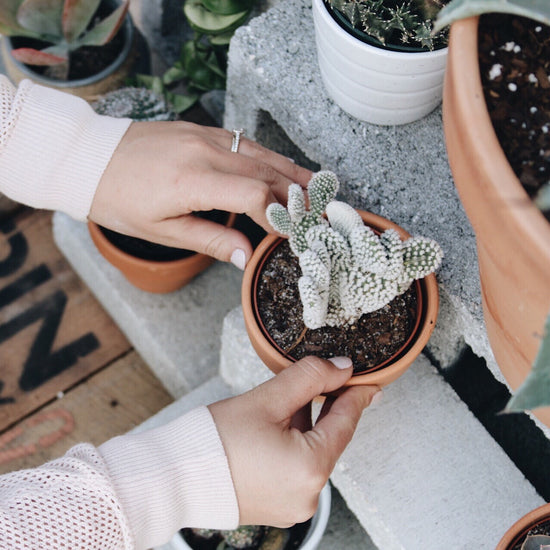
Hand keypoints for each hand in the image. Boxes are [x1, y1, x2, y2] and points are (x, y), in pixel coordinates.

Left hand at [89, 122, 311, 267]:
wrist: (89, 158)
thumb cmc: (120, 199)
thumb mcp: (163, 231)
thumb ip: (211, 241)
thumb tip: (248, 256)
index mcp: (193, 181)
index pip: (256, 194)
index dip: (280, 215)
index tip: (293, 233)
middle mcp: (205, 151)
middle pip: (267, 171)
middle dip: (297, 193)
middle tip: (320, 211)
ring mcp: (204, 135)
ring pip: (261, 153)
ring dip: (291, 171)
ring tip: (317, 187)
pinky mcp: (201, 130)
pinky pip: (246, 142)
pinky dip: (269, 157)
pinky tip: (282, 168)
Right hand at [208, 356, 380, 526]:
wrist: (175, 476)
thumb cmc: (216, 440)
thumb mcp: (268, 399)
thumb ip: (311, 378)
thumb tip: (342, 367)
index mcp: (311, 468)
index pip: (346, 422)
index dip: (356, 395)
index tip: (367, 379)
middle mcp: (308, 495)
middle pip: (329, 438)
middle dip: (325, 406)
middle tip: (322, 378)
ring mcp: (293, 504)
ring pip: (312, 452)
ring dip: (306, 425)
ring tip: (289, 400)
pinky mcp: (278, 506)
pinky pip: (297, 469)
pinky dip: (294, 445)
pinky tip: (279, 425)